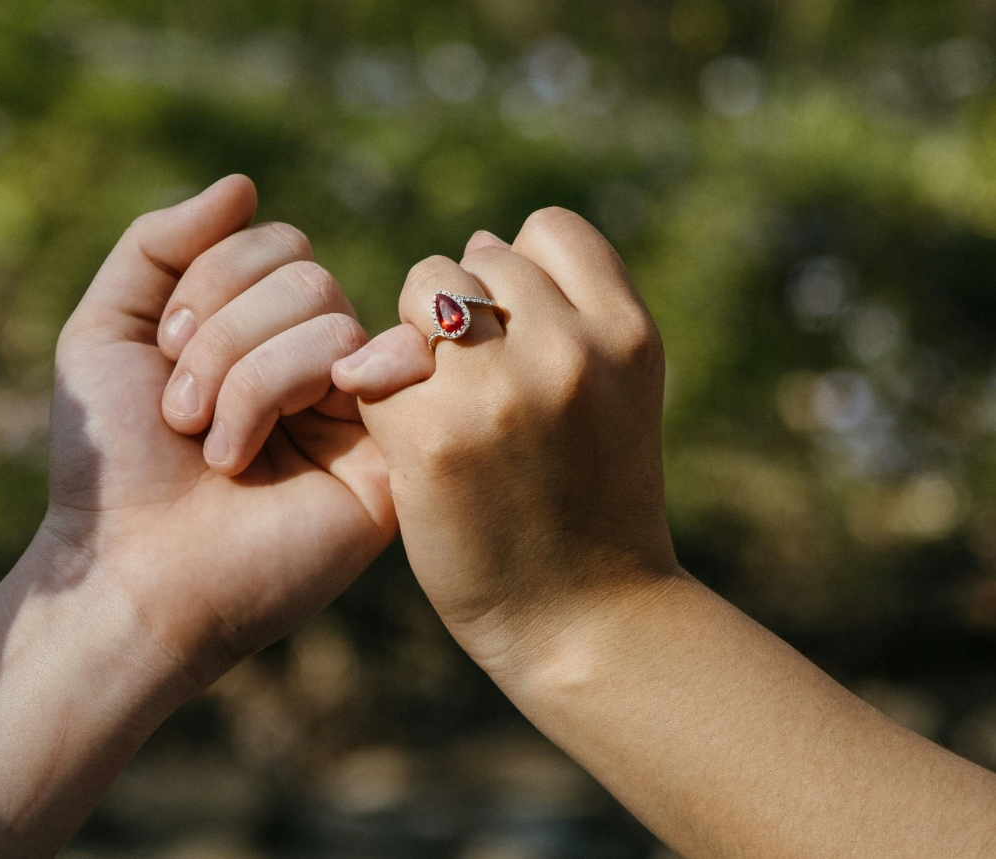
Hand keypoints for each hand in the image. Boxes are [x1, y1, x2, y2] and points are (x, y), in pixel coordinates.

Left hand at [45, 175, 393, 689]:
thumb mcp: (106, 330)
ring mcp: (359, 408)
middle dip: (222, 337)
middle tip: (182, 418)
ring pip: (329, 314)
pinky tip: (276, 441)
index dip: (209, 282)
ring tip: (219, 455)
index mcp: (264, 331)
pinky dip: (308, 380)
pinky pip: (380, 364)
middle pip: (305, 271)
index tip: (162, 360)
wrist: (132, 570)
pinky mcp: (390, 456)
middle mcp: (320, 362)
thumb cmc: (114, 463)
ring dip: (246, 381)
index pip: (276, 241)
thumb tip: (245, 184)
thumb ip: (160, 243)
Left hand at [334, 212, 677, 676]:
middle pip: (477, 256)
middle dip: (463, 307)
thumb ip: (570, 313)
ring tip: (440, 400)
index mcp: (626, 333)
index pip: (548, 228)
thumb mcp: (620, 392)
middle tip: (473, 381)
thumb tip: (479, 241)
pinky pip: (378, 363)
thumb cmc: (593, 502)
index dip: (519, 270)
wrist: (587, 620)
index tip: (514, 330)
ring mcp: (500, 392)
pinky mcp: (433, 437)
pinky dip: (382, 392)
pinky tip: (407, 436)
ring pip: (422, 291)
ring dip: (417, 335)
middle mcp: (569, 350)